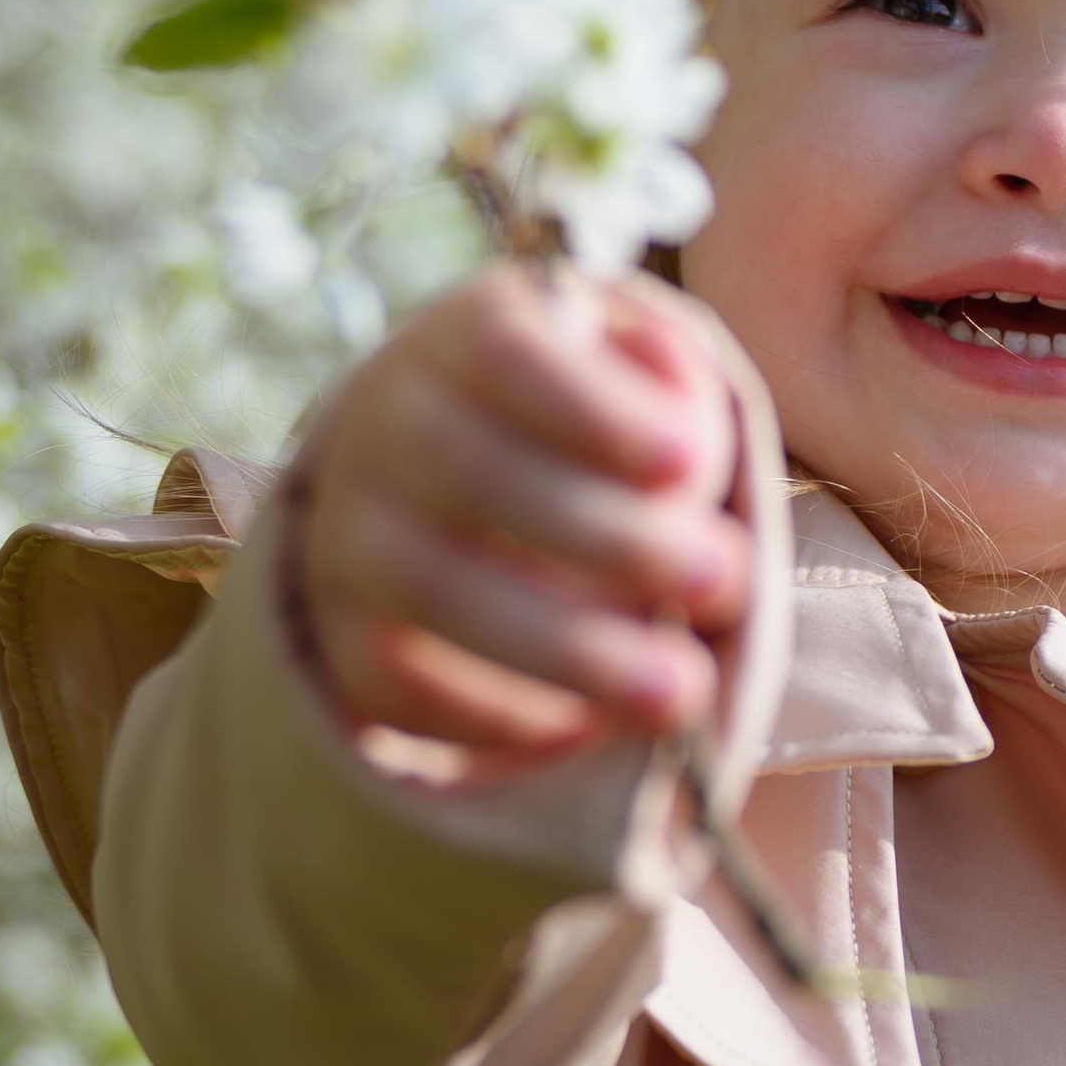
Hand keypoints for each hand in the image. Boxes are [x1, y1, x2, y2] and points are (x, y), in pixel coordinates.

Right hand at [293, 265, 748, 763]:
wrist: (445, 474)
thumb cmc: (582, 420)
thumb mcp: (629, 369)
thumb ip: (671, 385)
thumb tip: (690, 454)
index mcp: (465, 337)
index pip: (506, 355)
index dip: (594, 409)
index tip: (693, 462)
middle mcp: (385, 424)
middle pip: (474, 474)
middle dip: (612, 537)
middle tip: (725, 577)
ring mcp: (348, 531)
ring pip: (434, 588)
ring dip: (568, 647)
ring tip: (681, 688)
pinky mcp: (340, 632)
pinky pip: (399, 685)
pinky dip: (499, 716)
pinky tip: (589, 728)